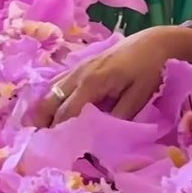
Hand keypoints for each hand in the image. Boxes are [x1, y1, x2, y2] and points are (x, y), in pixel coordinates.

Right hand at [30, 25, 191, 127]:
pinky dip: (51, 98)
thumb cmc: (149, 69)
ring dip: (43, 110)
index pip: (66, 112)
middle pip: (51, 100)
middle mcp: (78, 74)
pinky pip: (58, 83)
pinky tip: (51, 110)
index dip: (58, 131)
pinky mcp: (80, 66)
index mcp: (92, 82)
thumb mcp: (139, 97)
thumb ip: (118, 117)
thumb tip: (101, 138)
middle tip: (37, 141)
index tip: (53, 149)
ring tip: (38, 130)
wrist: (153, 42)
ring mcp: (77, 68)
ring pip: (51, 91)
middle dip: (42, 121)